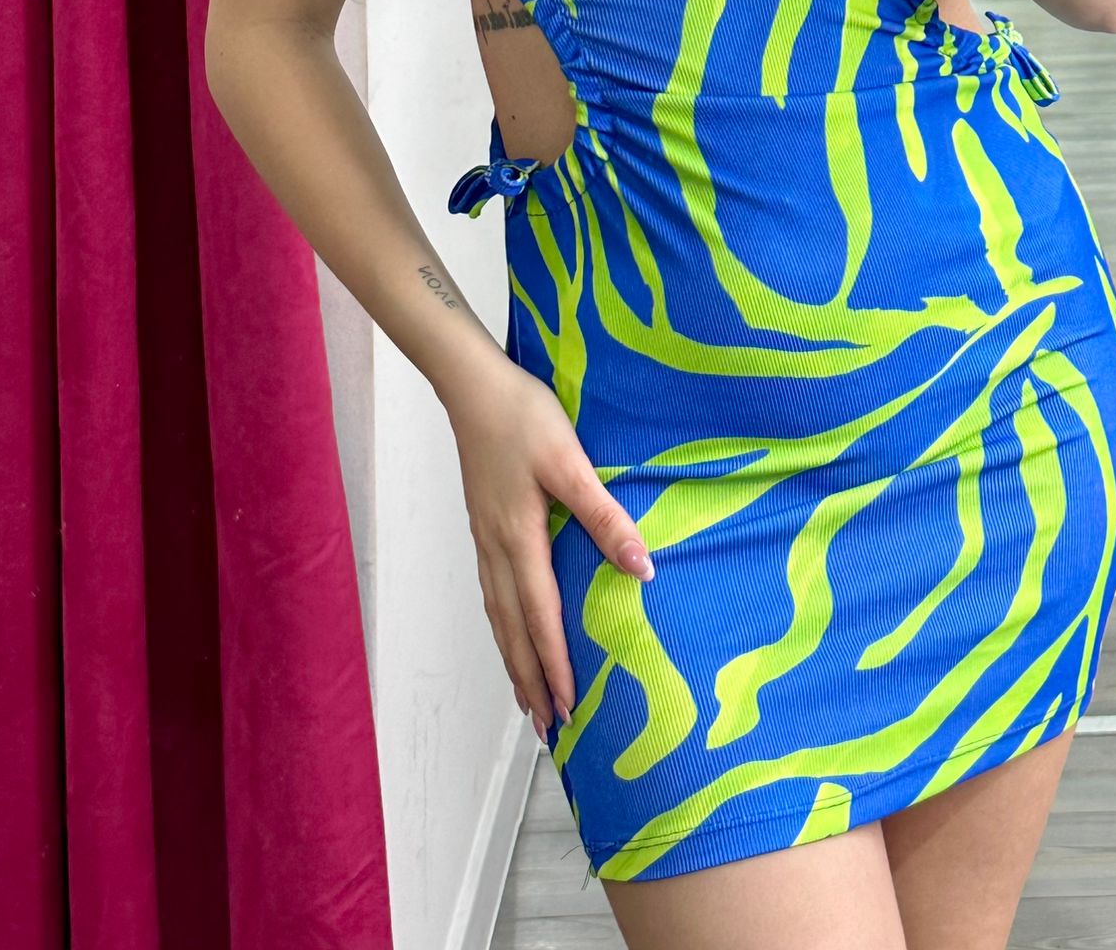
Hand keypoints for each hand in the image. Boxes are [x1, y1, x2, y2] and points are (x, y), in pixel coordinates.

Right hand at [444, 357, 654, 739]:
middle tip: (547, 729)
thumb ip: (605, 517)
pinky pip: (492, 593)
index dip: (554, 666)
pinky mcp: (482, 526)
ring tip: (527, 698)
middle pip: (512, 631)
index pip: (540, 618)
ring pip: (497, 616)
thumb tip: (642, 568)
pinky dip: (502, 626)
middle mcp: (496, 549)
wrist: (472, 387)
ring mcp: (484, 539)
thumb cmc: (524, 417)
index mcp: (519, 539)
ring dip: (514, 660)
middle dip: (530, 681)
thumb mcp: (570, 463)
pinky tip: (510, 630)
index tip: (568, 710)